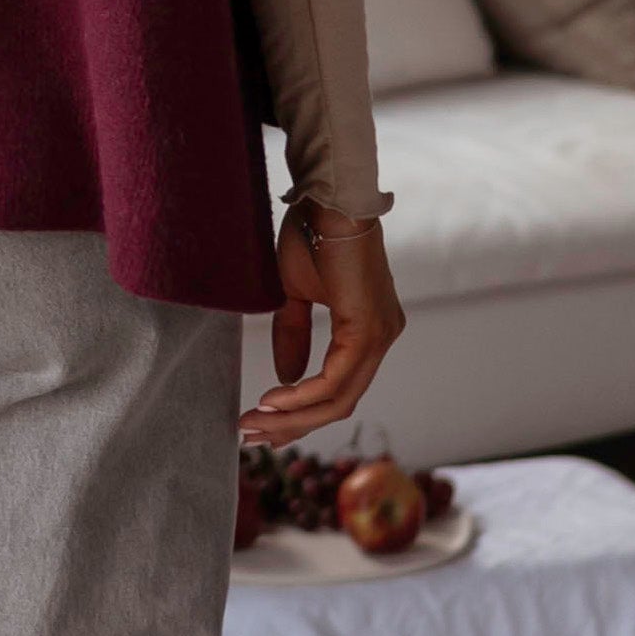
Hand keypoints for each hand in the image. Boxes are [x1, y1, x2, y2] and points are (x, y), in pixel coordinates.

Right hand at [244, 204, 404, 442]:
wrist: (328, 200)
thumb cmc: (312, 235)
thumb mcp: (295, 295)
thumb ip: (294, 336)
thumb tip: (285, 378)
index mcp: (369, 329)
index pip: (338, 387)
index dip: (300, 412)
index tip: (262, 422)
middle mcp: (382, 337)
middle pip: (340, 402)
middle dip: (293, 425)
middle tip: (252, 434)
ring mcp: (380, 335)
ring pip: (339, 398)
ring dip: (293, 417)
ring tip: (254, 423)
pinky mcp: (369, 330)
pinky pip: (335, 379)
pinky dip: (302, 395)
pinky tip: (272, 400)